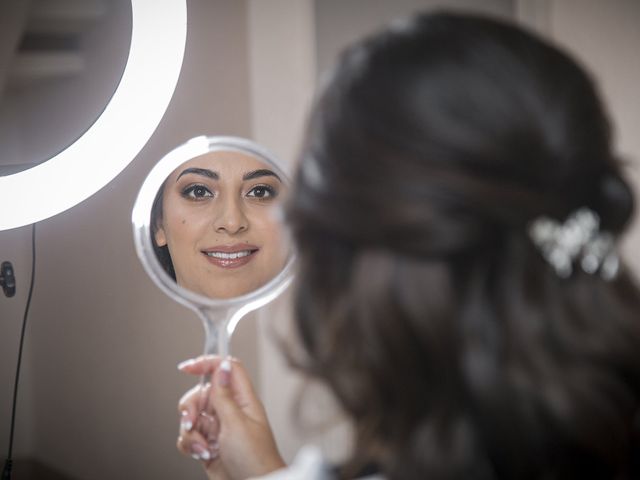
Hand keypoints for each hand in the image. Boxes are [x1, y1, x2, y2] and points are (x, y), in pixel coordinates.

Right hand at [177, 356, 285, 479]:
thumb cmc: (255, 459)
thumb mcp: (236, 424)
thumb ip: (224, 396)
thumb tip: (222, 366)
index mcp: (243, 399)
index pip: (225, 369)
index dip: (207, 363)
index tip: (186, 367)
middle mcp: (230, 410)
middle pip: (202, 393)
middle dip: (191, 407)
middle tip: (191, 421)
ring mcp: (218, 427)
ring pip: (192, 416)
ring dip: (191, 431)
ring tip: (201, 445)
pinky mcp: (208, 444)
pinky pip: (189, 436)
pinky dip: (190, 444)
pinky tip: (201, 453)